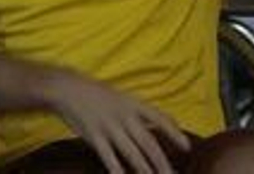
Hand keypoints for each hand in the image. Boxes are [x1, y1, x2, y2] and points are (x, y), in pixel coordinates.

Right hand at [42, 69, 187, 173]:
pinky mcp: (94, 137)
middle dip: (162, 162)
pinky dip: (118, 171)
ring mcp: (109, 127)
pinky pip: (109, 158)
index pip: (159, 117)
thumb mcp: (120, 97)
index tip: (187, 147)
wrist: (66, 88)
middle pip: (148, 143)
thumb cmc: (95, 94)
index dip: (174, 132)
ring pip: (132, 153)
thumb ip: (136, 113)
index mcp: (132, 103)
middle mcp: (124, 116)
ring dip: (145, 171)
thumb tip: (155, 128)